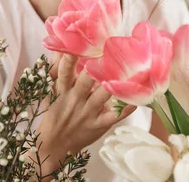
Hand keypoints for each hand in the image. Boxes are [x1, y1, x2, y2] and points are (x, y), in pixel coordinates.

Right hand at [35, 54, 135, 173]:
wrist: (55, 143)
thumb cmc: (55, 110)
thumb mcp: (51, 90)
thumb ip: (56, 67)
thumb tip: (61, 46)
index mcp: (62, 89)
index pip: (65, 71)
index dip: (71, 58)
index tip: (79, 44)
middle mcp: (75, 99)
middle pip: (85, 82)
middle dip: (95, 69)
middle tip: (108, 52)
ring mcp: (87, 112)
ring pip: (100, 97)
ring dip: (111, 85)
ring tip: (124, 70)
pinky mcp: (98, 124)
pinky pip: (113, 116)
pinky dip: (125, 109)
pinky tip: (136, 100)